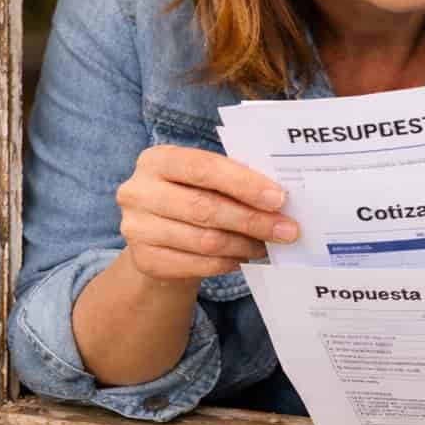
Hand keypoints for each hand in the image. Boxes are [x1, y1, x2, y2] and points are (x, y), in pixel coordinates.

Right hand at [114, 144, 297, 282]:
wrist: (158, 236)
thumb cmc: (192, 196)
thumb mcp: (205, 179)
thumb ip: (233, 179)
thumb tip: (280, 197)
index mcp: (156, 160)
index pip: (204, 168)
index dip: (244, 183)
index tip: (279, 198)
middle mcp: (138, 192)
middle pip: (205, 208)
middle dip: (253, 220)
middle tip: (287, 229)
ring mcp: (136, 229)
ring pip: (205, 240)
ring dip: (245, 244)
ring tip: (269, 244)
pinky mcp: (145, 261)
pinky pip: (199, 264)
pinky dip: (229, 261)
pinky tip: (245, 256)